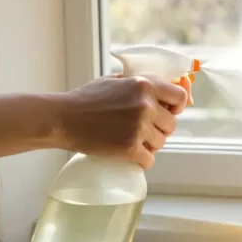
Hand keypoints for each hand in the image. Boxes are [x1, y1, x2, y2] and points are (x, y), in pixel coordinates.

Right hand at [57, 75, 190, 168]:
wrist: (62, 118)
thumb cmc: (86, 99)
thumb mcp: (115, 80)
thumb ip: (139, 84)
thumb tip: (164, 90)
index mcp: (144, 84)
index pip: (180, 96)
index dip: (176, 106)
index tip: (169, 112)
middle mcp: (145, 104)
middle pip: (171, 124)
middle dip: (160, 129)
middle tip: (142, 130)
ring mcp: (139, 127)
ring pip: (161, 143)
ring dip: (150, 145)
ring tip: (131, 140)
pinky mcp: (130, 147)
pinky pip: (149, 159)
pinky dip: (141, 160)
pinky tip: (131, 156)